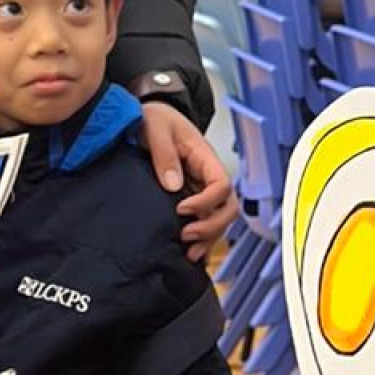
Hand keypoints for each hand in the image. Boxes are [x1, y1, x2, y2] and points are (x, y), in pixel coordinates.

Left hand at [141, 101, 239, 262]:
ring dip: (208, 239)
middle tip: (186, 235)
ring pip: (218, 220)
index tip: (181, 209)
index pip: (221, 185)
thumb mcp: (156, 127)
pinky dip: (202, 241)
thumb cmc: (156, 118)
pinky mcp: (190, 201)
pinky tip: (190, 256)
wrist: (147, 119)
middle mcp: (208, 177)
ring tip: (189, 254)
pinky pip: (204, 223)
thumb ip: (164, 154)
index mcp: (205, 158)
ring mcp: (201, 191)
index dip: (206, 201)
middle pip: (227, 208)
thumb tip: (173, 184)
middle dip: (211, 226)